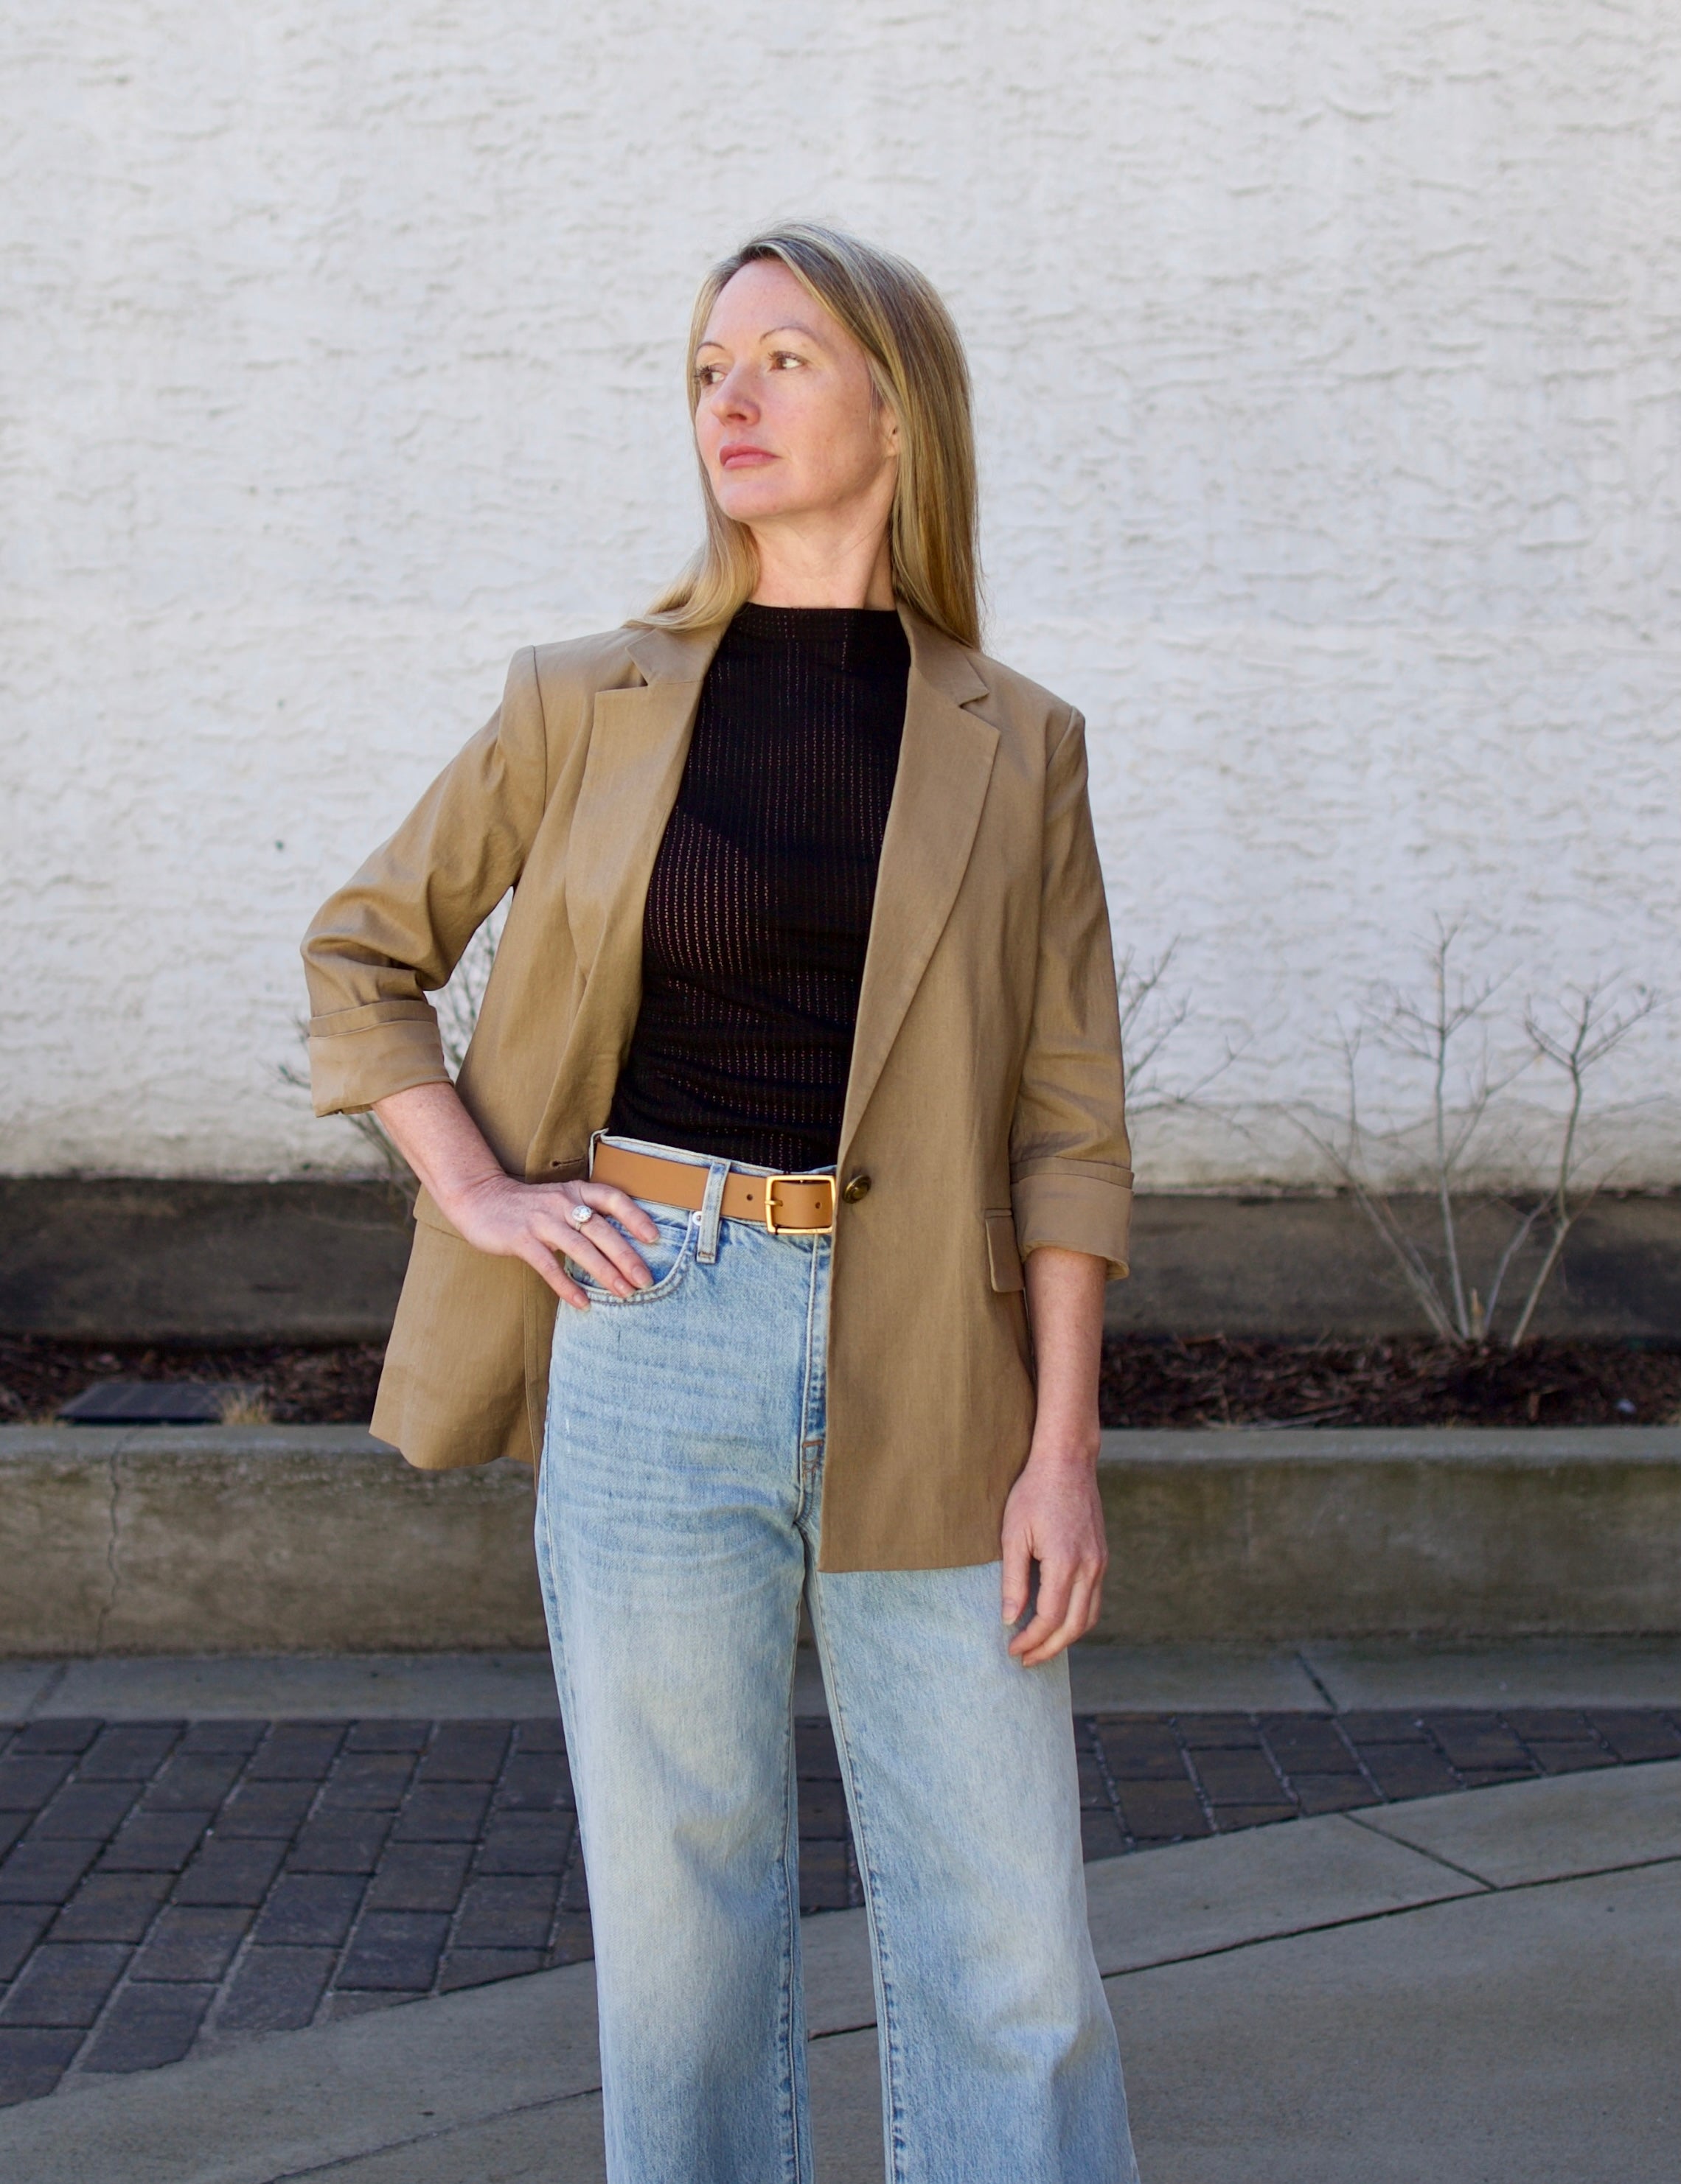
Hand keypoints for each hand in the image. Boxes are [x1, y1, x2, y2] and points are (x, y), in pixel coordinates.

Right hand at [447, 1173, 662, 1309]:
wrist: (480, 1199)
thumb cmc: (528, 1206)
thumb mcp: (560, 1200)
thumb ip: (586, 1214)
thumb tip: (621, 1243)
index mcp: (575, 1191)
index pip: (613, 1198)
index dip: (635, 1217)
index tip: (654, 1238)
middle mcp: (561, 1203)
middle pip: (601, 1230)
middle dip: (626, 1256)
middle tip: (645, 1280)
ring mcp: (541, 1221)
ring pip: (580, 1248)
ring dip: (604, 1273)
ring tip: (624, 1293)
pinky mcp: (521, 1239)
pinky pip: (549, 1266)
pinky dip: (567, 1285)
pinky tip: (583, 1302)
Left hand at [1000, 1443, 1107, 1666]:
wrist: (1068, 1462)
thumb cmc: (1034, 1494)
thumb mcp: (1013, 1534)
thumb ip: (1013, 1580)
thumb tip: (1010, 1619)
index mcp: (1065, 1563)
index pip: (1049, 1618)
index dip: (1030, 1640)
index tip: (1012, 1649)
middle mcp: (1089, 1568)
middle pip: (1073, 1626)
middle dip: (1049, 1649)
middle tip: (1025, 1660)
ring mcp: (1100, 1563)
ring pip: (1089, 1617)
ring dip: (1066, 1638)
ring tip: (1041, 1647)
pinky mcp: (1101, 1557)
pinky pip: (1093, 1600)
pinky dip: (1077, 1619)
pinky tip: (1058, 1621)